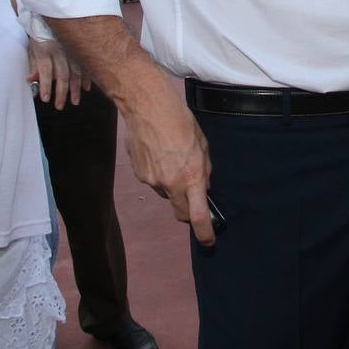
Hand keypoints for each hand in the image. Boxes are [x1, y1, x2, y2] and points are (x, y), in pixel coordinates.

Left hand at [26, 38, 89, 108]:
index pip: (46, 71)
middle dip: (61, 92)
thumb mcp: (32, 47)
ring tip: (75, 101)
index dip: (46, 86)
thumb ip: (33, 64)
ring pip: (75, 71)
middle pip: (62, 74)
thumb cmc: (40, 33)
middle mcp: (60, 51)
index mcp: (45, 50)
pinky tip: (86, 88)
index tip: (45, 99)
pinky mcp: (79, 48)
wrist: (51, 15)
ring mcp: (71, 49)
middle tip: (59, 106)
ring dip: (75, 88)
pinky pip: (85, 64)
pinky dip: (86, 77)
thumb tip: (31, 80)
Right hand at [122, 76, 216, 244]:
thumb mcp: (202, 144)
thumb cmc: (179, 120)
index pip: (197, 215)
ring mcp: (152, 180)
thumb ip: (203, 170)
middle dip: (190, 212)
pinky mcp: (140, 174)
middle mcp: (170, 183)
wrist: (147, 107)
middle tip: (195, 200)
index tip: (209, 240)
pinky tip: (160, 153)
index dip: (204, 232)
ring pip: (167, 194)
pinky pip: (154, 181)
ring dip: (173, 186)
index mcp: (191, 176)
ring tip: (173, 159)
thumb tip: (203, 186)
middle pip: (181, 212)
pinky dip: (160, 174)